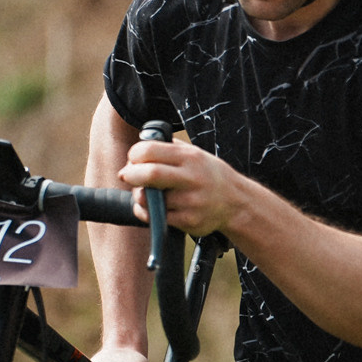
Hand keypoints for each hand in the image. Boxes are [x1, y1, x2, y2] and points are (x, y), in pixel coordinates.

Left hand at [120, 135, 242, 236]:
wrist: (236, 202)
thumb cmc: (209, 175)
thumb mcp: (195, 153)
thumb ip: (170, 147)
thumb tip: (142, 141)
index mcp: (190, 157)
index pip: (150, 150)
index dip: (134, 154)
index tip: (133, 159)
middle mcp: (192, 178)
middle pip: (150, 174)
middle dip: (130, 175)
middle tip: (125, 175)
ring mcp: (191, 201)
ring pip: (150, 199)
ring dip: (138, 196)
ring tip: (143, 193)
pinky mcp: (189, 221)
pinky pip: (156, 218)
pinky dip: (145, 212)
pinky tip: (151, 208)